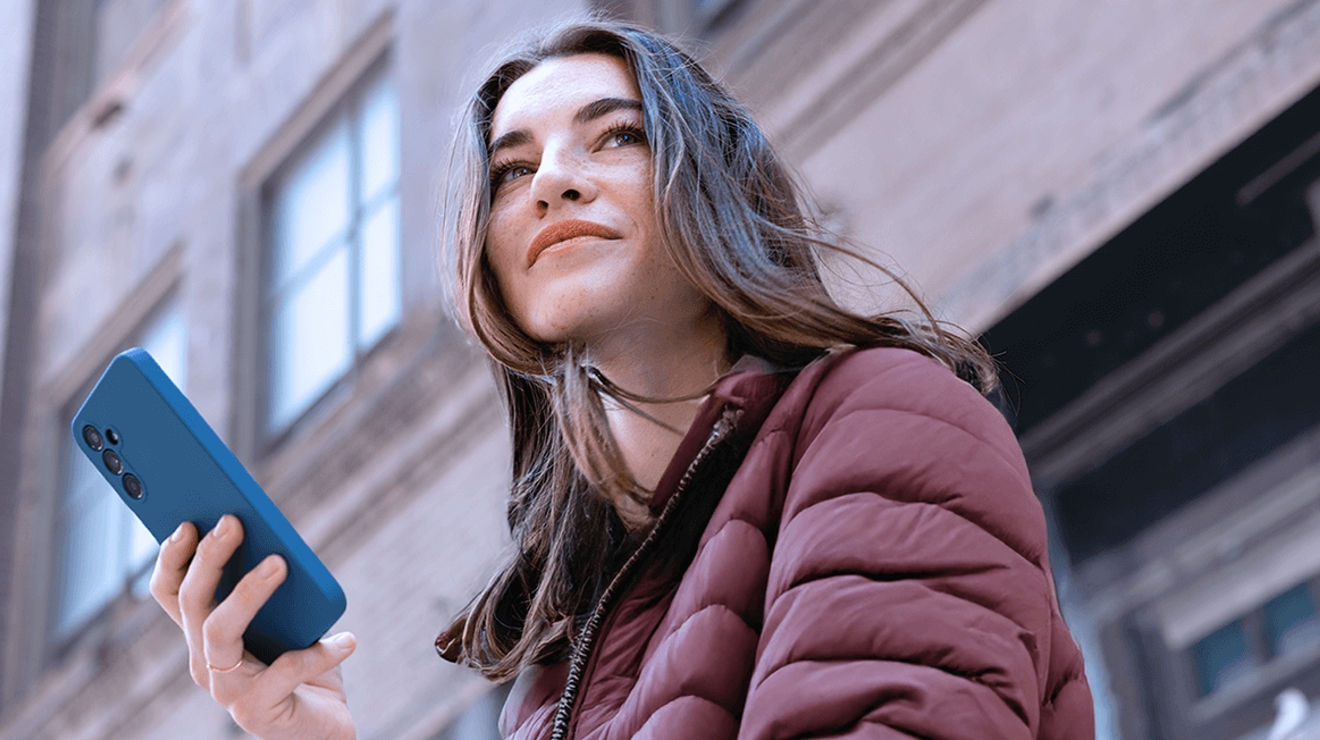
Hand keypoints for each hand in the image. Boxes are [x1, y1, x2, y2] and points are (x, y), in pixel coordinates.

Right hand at [150, 515, 356, 739]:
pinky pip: (287, 672)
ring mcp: (228, 690)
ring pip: (219, 633)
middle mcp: (206, 662)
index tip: (188, 521)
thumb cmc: (303, 663)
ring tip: (280, 563)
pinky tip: (347, 640)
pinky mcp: (259, 713)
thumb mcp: (288, 619)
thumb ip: (275, 586)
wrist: (322, 727)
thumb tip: (278, 542)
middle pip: (192, 604)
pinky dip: (320, 653)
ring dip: (247, 593)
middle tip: (233, 523)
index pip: (171, 593)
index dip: (173, 558)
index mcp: (205, 636)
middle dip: (209, 559)